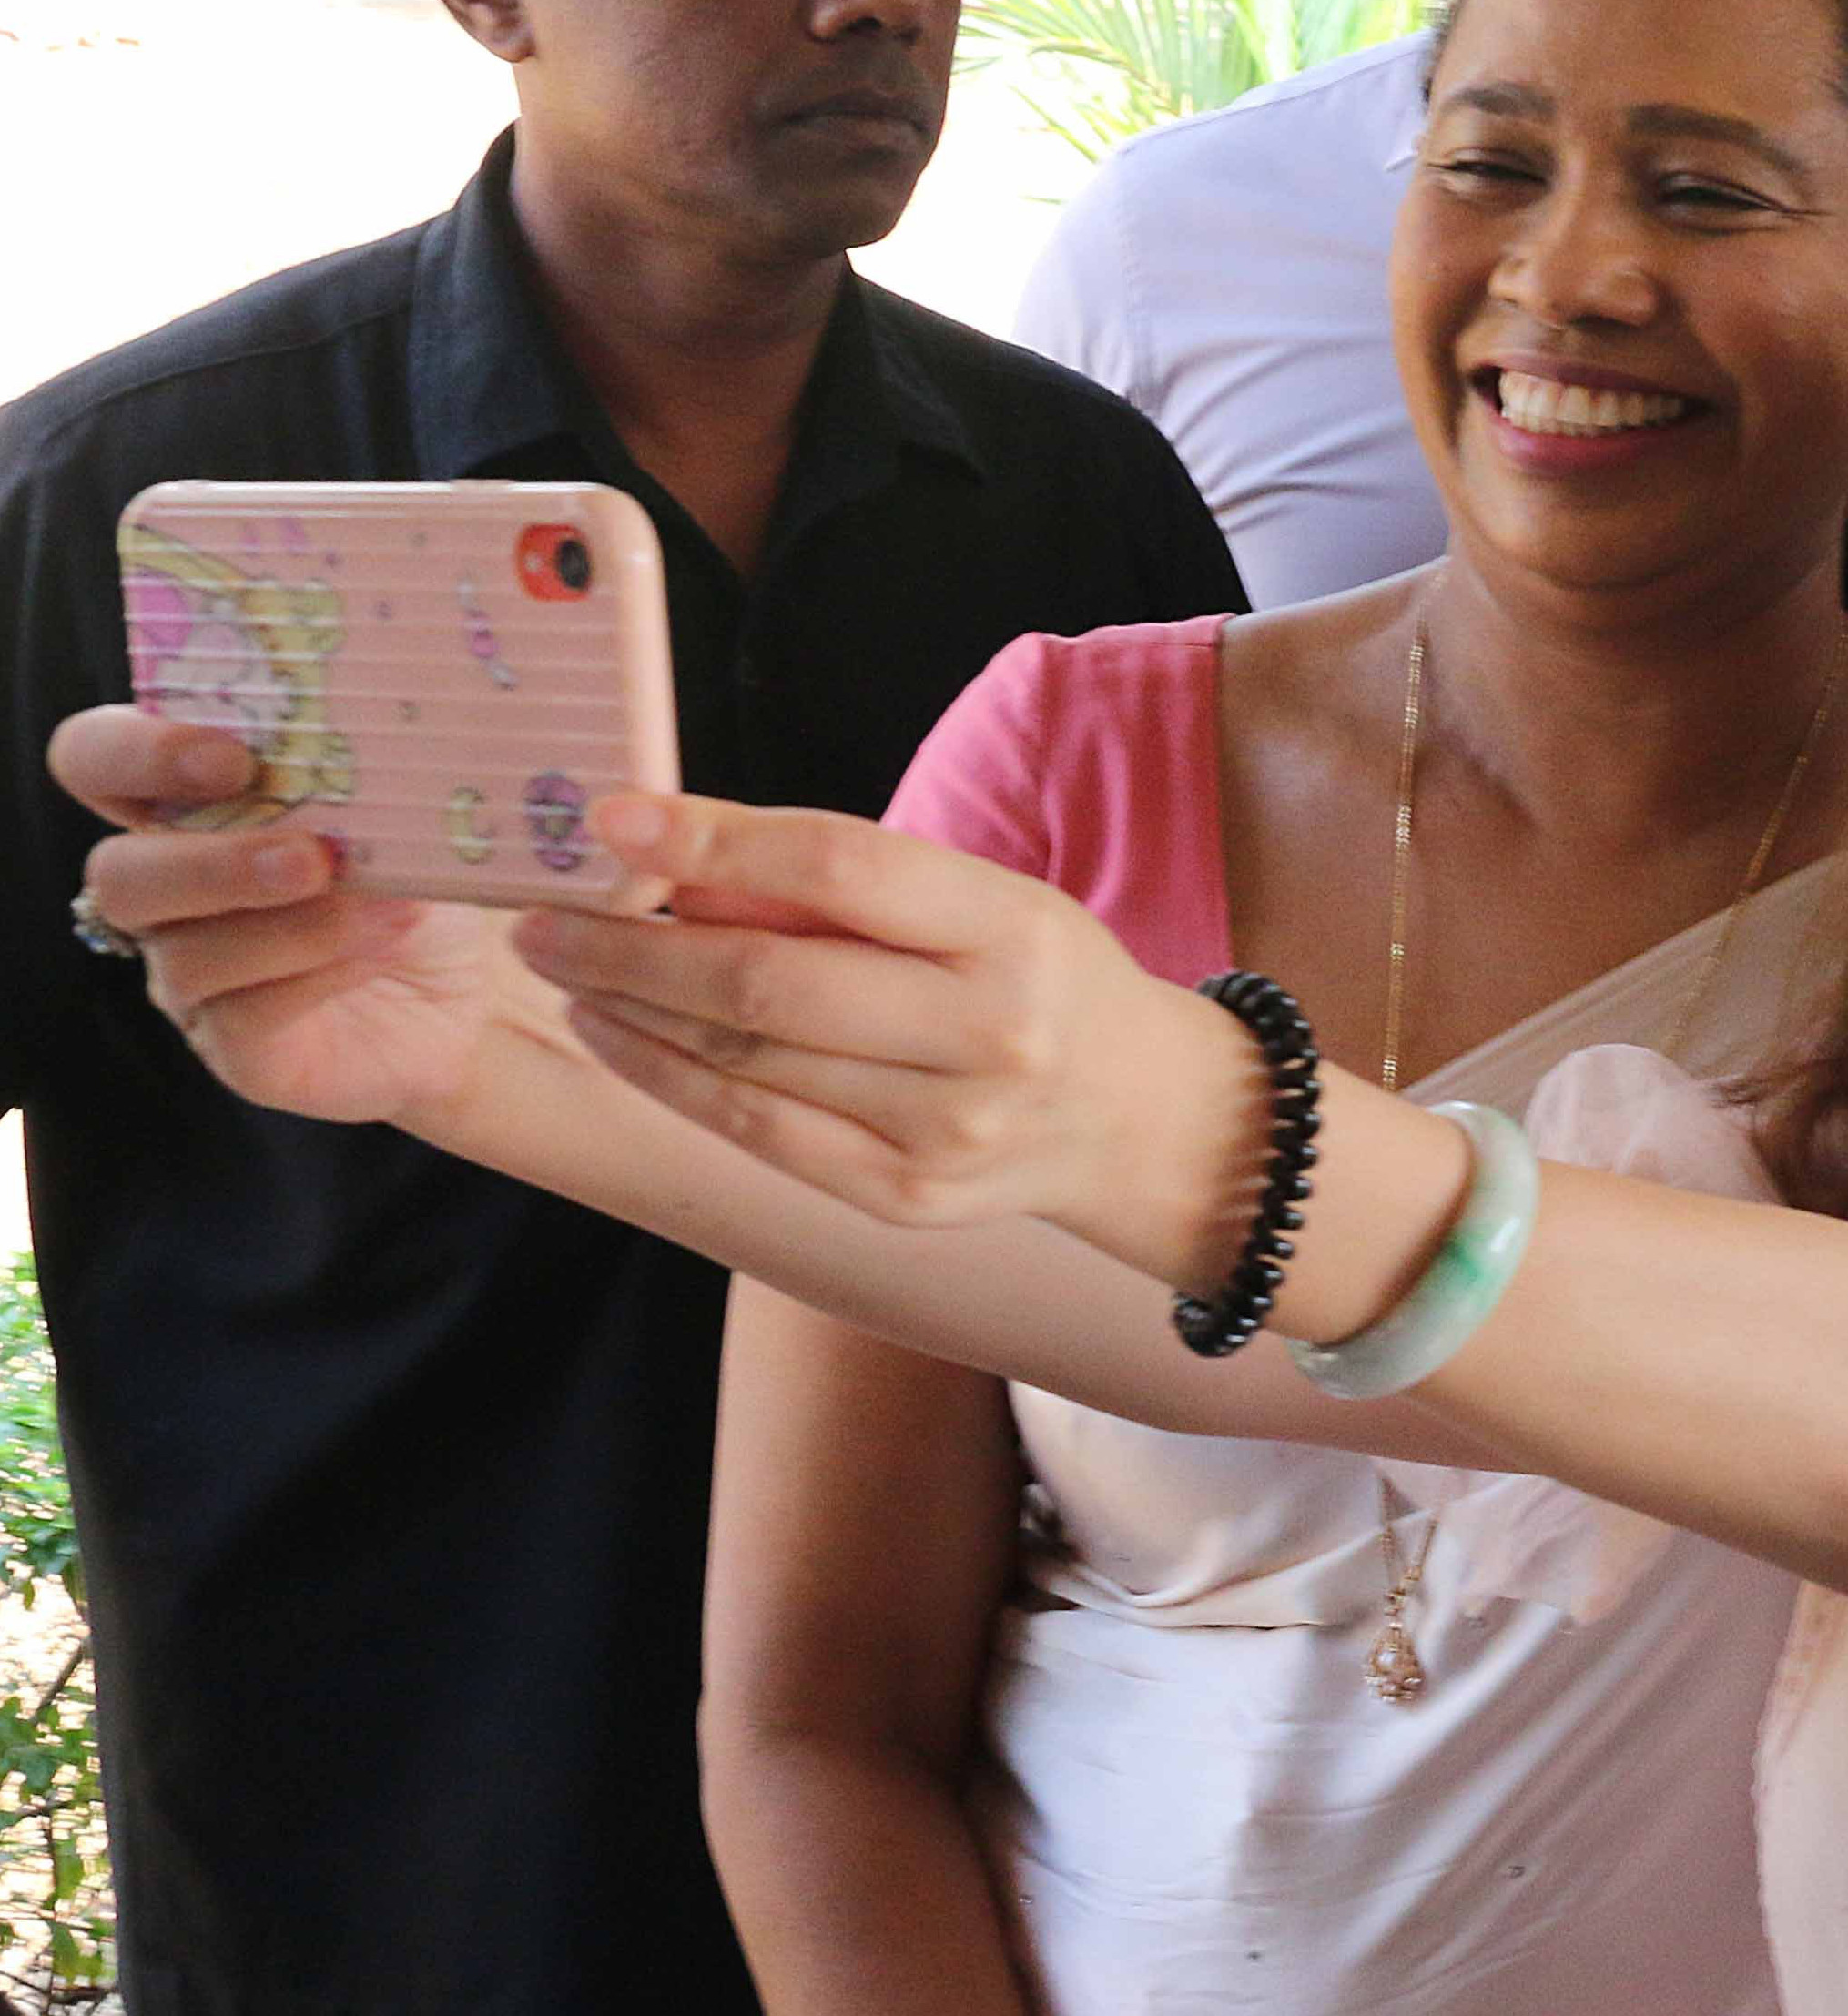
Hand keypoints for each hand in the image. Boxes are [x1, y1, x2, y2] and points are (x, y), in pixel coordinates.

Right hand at [51, 706, 525, 1128]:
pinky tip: (381, 950)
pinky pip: (244, 1016)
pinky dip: (318, 974)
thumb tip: (390, 748)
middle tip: (314, 855)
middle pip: (119, 873)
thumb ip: (363, 780)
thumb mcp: (398, 820)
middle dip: (211, 861)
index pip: (97, 761)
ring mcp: (189, 978)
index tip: (231, 757)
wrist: (466, 997)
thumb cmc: (412, 885)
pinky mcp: (235, 1048)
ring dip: (293, 925)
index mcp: (181, 810)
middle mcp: (165, 895)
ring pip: (186, 952)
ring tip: (389, 909)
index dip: (137, 752)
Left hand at [509, 789, 1246, 1246]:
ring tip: (565, 964)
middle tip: (541, 914)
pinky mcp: (906, 1199)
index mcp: (1013, 931)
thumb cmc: (1036, 980)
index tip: (610, 817)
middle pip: (767, 983)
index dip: (713, 842)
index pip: (840, 871)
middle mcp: (988, 1036)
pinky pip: (758, 1132)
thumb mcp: (976, 901)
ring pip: (745, 1061)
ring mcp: (946, 1132)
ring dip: (630, 1007)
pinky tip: (619, 1034)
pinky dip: (668, 1077)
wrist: (1137, 1116)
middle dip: (629, 944)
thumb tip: (673, 861)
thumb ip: (836, 887)